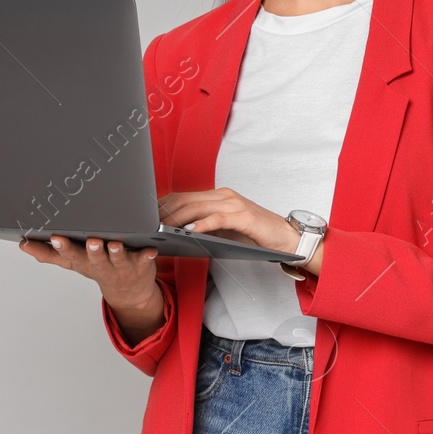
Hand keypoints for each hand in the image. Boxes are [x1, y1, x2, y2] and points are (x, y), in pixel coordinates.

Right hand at [17, 234, 161, 308]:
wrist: (129, 292)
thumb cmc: (99, 269)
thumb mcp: (72, 263)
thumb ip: (49, 253)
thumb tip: (23, 245)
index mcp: (84, 262)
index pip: (71, 254)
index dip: (63, 246)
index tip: (56, 237)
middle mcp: (102, 264)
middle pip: (96, 257)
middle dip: (92, 250)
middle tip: (91, 241)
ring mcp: (121, 265)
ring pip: (118, 258)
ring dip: (117, 252)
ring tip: (115, 244)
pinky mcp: (141, 263)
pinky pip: (145, 259)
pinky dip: (148, 255)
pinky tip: (150, 249)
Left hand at [158, 188, 300, 254]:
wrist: (285, 237)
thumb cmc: (254, 235)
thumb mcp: (224, 229)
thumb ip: (204, 226)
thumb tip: (178, 233)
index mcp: (218, 196)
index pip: (183, 196)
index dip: (163, 204)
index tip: (147, 216)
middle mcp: (224, 196)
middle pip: (186, 199)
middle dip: (164, 211)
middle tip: (148, 224)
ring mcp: (234, 204)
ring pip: (198, 207)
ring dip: (177, 218)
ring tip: (162, 228)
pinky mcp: (243, 217)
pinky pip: (218, 218)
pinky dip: (202, 224)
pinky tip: (189, 231)